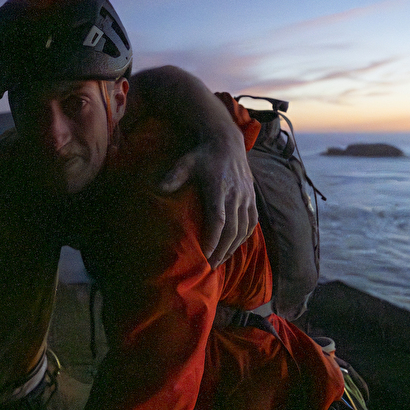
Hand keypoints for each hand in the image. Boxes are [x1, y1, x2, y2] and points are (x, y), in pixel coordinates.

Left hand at [158, 130, 256, 267]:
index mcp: (218, 188)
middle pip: (231, 230)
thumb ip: (174, 176)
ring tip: (219, 261)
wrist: (227, 143)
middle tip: (210, 266)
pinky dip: (243, 237)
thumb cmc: (202, 155)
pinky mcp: (251, 198)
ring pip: (242, 229)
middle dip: (221, 251)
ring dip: (232, 247)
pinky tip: (234, 247)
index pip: (218, 220)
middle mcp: (235, 195)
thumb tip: (158, 188)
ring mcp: (246, 197)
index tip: (205, 256)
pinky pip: (251, 223)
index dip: (213, 240)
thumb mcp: (185, 163)